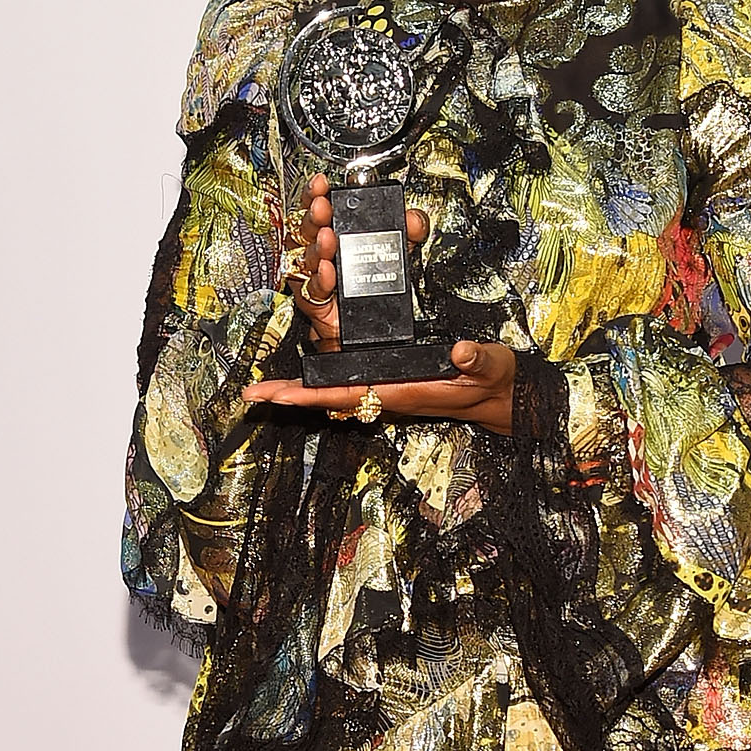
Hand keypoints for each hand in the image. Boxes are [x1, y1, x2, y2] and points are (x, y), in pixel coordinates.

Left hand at [266, 178, 517, 433]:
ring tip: (263, 389)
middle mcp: (387, 393)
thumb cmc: (493, 384)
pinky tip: (303, 378)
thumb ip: (477, 360)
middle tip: (252, 395)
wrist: (498, 399)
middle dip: (290, 396)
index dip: (314, 395)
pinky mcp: (390, 381)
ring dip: (299, 389)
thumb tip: (459, 351)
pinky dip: (322, 381)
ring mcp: (386, 389)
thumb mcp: (492, 368)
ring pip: (334, 392)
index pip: (350, 394)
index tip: (280, 397)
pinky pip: (348, 384)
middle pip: (329, 397)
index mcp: (404, 391)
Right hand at [286, 172, 418, 354]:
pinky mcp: (316, 302)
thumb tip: (414, 217)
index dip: (315, 194)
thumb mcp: (400, 249)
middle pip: (304, 230)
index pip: (318, 208)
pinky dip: (319, 280)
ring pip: (304, 259)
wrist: (374, 325)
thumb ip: (409, 229)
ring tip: (327, 239)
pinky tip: (328, 271)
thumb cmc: (377, 284)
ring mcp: (315, 277)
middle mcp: (320, 252)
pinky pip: (311, 291)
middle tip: (322, 208)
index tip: (321, 183)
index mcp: (335, 233)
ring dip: (315, 247)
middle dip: (312, 217)